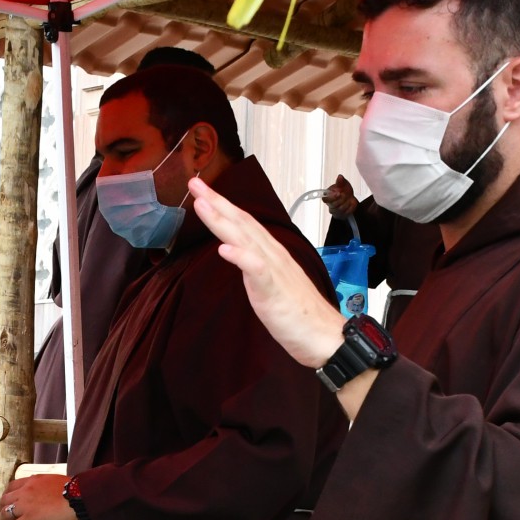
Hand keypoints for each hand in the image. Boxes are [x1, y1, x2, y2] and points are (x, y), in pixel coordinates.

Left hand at [0, 474, 78, 519]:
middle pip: (5, 499)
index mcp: (35, 480)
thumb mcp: (59, 484)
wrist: (82, 498)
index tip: (9, 501)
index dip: (8, 495)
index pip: (14, 485)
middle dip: (2, 508)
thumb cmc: (79, 492)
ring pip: (5, 513)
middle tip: (3, 516)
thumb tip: (54, 498)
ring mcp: (26, 504)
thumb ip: (51, 489)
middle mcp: (27, 490)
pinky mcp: (29, 519)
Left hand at [190, 176, 345, 369]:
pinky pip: (257, 270)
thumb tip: (238, 256)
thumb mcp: (271, 285)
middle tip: (194, 183)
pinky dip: (241, 257)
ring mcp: (274, 271)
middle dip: (216, 203)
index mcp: (271, 254)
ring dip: (222, 220)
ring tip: (202, 204)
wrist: (325, 336)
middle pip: (242, 223)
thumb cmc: (299, 314)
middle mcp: (273, 255)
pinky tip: (224, 249)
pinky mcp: (274, 290)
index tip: (201, 191)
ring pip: (246, 239)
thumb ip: (255, 267)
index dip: (222, 206)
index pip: (244, 223)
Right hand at [323, 175, 359, 217]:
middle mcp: (330, 205)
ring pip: (341, 209)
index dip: (332, 197)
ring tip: (348, 198)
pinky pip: (348, 212)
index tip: (339, 193)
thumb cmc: (344, 190)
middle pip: (335, 204)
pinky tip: (350, 202)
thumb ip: (340, 182)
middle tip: (345, 194)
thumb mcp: (343, 184)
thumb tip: (340, 177)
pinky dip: (351, 206)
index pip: (326, 199)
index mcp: (327, 196)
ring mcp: (336, 211)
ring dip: (347, 202)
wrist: (349, 197)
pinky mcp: (343, 215)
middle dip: (342, 198)